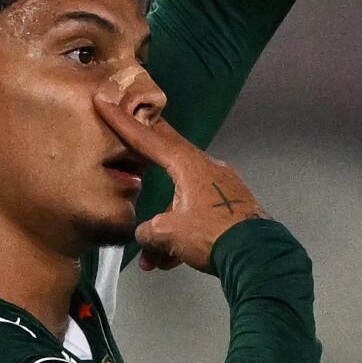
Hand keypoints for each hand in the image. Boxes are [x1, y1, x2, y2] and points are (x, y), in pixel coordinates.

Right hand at [103, 97, 262, 274]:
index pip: (148, 139)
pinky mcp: (231, 207)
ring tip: (154, 260)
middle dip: (146, 151)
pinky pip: (198, 215)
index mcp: (189, 165)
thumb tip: (145, 234)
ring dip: (165, 229)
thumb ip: (148, 230)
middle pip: (167, 157)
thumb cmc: (211, 235)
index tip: (105, 101)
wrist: (256, 255)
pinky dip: (183, 235)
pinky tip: (171, 261)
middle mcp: (207, 169)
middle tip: (131, 130)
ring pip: (182, 202)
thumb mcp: (168, 233)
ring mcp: (222, 188)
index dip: (122, 122)